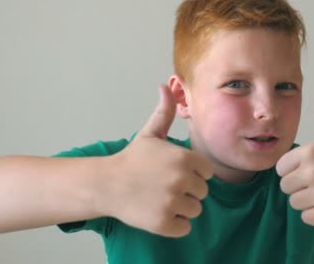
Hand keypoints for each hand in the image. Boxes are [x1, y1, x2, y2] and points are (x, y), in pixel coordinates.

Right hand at [101, 85, 213, 236]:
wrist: (106, 184)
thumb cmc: (132, 159)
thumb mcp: (150, 134)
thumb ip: (164, 112)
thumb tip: (166, 85)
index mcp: (184, 158)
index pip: (207, 173)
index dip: (192, 173)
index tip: (173, 172)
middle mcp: (181, 180)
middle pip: (202, 192)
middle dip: (187, 191)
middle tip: (164, 186)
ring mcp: (172, 202)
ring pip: (195, 210)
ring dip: (181, 208)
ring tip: (160, 198)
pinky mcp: (163, 223)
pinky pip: (184, 228)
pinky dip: (174, 224)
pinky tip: (157, 212)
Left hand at [276, 85, 313, 225]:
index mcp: (310, 152)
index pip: (280, 168)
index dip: (290, 169)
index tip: (304, 168)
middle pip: (285, 186)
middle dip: (296, 185)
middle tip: (313, 181)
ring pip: (294, 202)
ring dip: (304, 199)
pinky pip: (306, 217)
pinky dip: (313, 214)